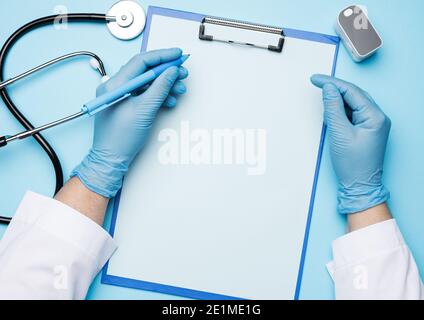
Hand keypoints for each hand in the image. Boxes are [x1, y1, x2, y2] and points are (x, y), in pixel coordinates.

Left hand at [72, 48, 188, 197]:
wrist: (111, 159)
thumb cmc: (120, 138)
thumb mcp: (145, 110)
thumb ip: (160, 88)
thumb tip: (171, 72)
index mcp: (115, 84)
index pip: (141, 61)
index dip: (162, 56)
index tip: (177, 55)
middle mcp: (117, 87)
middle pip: (145, 71)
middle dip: (166, 71)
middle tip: (182, 72)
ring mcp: (122, 96)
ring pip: (147, 83)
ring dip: (165, 84)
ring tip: (179, 89)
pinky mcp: (127, 105)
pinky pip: (145, 94)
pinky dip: (159, 95)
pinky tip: (169, 100)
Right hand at [311, 75, 390, 214]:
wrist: (360, 186)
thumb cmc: (353, 164)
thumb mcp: (339, 134)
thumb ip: (333, 109)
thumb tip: (328, 89)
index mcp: (375, 116)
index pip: (351, 92)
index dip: (332, 83)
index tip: (316, 79)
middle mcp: (377, 117)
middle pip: (353, 95)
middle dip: (335, 88)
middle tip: (317, 83)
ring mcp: (373, 124)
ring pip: (353, 104)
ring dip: (337, 100)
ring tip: (323, 99)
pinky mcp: (366, 130)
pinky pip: (352, 114)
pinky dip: (340, 111)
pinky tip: (331, 114)